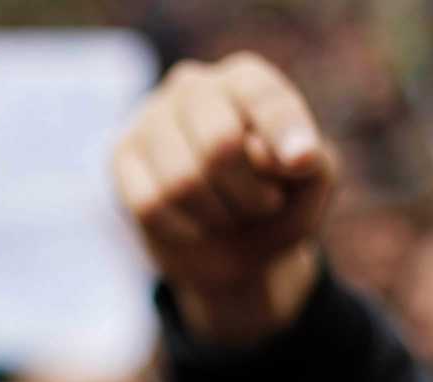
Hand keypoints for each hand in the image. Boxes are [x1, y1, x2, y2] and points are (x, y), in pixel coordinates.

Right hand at [112, 52, 337, 343]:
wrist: (231, 252)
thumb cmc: (275, 206)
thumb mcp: (311, 186)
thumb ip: (309, 163)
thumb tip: (271, 153)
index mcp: (244, 78)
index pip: (261, 96)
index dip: (283, 131)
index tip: (302, 165)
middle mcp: (193, 86)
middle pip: (219, 143)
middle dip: (250, 193)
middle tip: (264, 205)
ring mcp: (150, 119)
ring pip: (182, 182)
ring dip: (217, 215)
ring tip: (229, 214)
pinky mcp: (121, 156)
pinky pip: (150, 205)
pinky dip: (183, 229)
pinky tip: (194, 226)